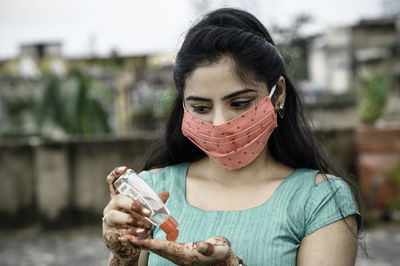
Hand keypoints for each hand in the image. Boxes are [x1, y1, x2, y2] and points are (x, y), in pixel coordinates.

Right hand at [102, 166, 169, 262]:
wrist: (128, 246)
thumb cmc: (136, 223)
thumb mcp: (144, 212)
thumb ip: (153, 203)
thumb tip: (166, 194)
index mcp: (118, 198)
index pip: (112, 183)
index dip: (116, 174)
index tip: (125, 169)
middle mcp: (110, 208)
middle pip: (117, 199)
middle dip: (133, 204)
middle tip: (148, 212)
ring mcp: (108, 222)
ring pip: (114, 216)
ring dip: (131, 220)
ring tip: (145, 226)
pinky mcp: (109, 236)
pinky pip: (117, 233)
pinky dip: (131, 233)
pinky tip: (141, 234)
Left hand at [119, 235, 244, 265]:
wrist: (222, 262)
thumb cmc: (221, 253)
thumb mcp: (219, 248)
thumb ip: (210, 248)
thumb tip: (203, 247)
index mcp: (185, 253)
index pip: (162, 248)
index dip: (148, 243)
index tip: (135, 239)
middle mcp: (178, 256)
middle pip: (154, 249)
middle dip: (138, 243)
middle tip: (122, 237)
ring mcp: (177, 255)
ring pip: (155, 248)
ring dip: (141, 242)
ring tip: (127, 236)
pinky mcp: (178, 253)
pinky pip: (160, 248)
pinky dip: (150, 243)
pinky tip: (143, 238)